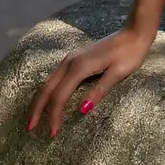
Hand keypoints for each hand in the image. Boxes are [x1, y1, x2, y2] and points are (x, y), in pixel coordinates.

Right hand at [26, 27, 153, 137]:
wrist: (135, 31)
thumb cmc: (130, 53)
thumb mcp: (118, 73)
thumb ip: (99, 91)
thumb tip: (82, 110)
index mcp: (80, 67)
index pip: (60, 96)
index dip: (53, 116)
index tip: (52, 133)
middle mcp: (71, 61)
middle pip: (46, 88)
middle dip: (36, 109)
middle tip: (29, 129)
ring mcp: (72, 58)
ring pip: (48, 81)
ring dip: (40, 99)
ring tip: (34, 118)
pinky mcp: (76, 57)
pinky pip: (55, 76)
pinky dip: (48, 90)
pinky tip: (48, 99)